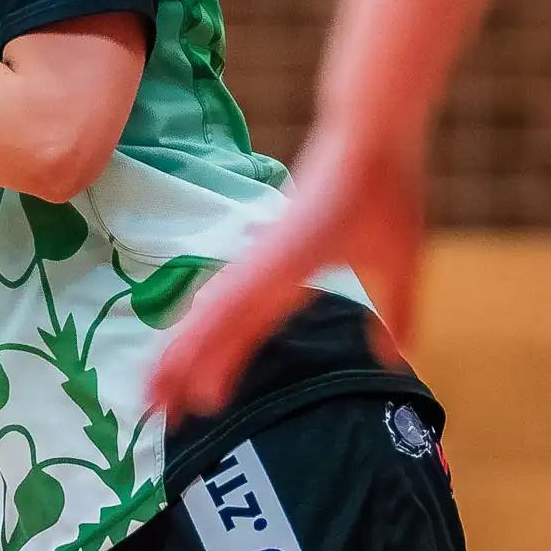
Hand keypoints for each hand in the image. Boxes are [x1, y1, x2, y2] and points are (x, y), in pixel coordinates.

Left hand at [149, 125, 427, 419]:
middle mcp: (266, 274)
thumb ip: (395, 313)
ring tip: (152, 399)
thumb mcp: (398, 268)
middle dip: (182, 375)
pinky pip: (234, 298)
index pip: (241, 334)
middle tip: (154, 414)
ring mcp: (265, 261)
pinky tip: (180, 357)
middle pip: (213, 334)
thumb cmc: (388, 190)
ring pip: (212, 322)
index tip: (194, 406)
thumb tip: (398, 355)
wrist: (379, 136)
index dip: (215, 369)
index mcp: (288, 280)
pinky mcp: (275, 250)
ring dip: (181, 362)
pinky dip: (207, 329)